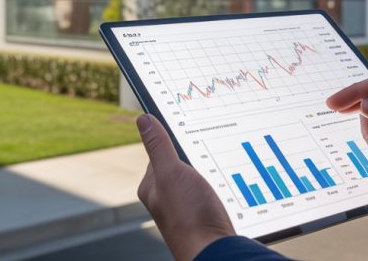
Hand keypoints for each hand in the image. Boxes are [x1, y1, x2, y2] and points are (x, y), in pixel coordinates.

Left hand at [136, 114, 234, 260]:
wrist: (213, 250)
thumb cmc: (187, 215)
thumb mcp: (170, 172)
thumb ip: (158, 145)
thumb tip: (143, 119)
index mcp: (152, 187)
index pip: (160, 152)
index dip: (174, 140)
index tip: (190, 129)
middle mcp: (166, 197)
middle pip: (182, 164)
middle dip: (196, 156)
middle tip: (208, 154)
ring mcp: (186, 207)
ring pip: (199, 177)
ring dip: (210, 172)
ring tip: (217, 173)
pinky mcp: (203, 215)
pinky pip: (211, 191)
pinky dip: (218, 186)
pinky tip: (224, 189)